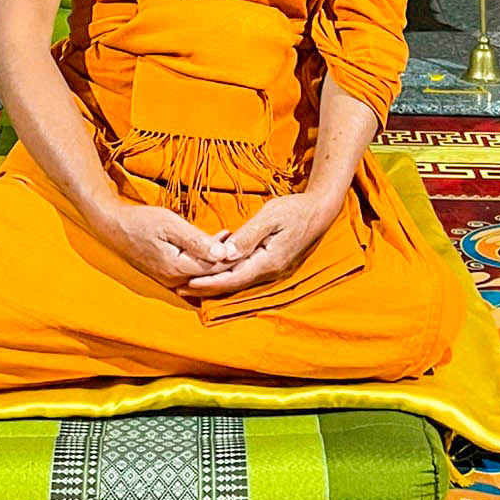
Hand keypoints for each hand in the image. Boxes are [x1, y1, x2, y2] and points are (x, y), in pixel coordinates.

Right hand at [96, 196, 233, 291]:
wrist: (114, 227)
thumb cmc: (142, 222)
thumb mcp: (171, 225)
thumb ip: (198, 241)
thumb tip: (224, 254)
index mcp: (178, 269)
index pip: (216, 268)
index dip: (234, 256)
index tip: (247, 242)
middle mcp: (176, 280)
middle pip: (212, 275)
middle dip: (229, 259)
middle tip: (244, 239)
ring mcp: (171, 280)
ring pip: (203, 274)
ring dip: (218, 259)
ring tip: (231, 238)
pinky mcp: (167, 274)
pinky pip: (193, 272)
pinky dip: (205, 261)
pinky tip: (214, 246)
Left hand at [180, 193, 331, 298]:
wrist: (320, 211)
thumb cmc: (294, 209)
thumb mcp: (269, 216)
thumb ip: (248, 236)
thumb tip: (226, 253)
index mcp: (268, 261)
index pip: (233, 277)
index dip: (209, 282)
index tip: (188, 283)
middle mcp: (270, 271)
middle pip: (234, 285)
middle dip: (207, 288)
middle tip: (180, 289)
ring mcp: (273, 270)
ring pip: (239, 282)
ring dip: (216, 284)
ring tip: (192, 285)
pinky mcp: (272, 264)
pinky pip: (246, 275)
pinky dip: (228, 277)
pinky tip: (216, 275)